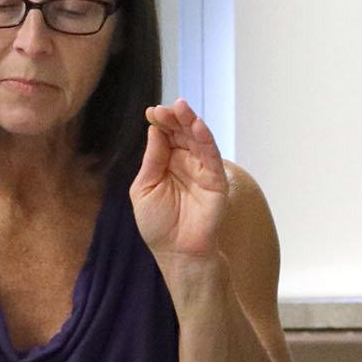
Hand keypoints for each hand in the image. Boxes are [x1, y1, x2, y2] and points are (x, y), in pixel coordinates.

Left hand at [129, 98, 230, 261]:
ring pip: (198, 139)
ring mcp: (202, 170)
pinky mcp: (216, 180)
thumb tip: (154, 131)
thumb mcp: (145, 188)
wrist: (177, 252)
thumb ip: (152, 160)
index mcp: (166, 163)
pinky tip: (198, 126)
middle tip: (166, 108)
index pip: (165, 136)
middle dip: (174, 118)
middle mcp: (185, 163)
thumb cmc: (158, 225)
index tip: (152, 111)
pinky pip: (212, 155)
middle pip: (182, 133)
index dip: (160, 122)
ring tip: (182, 108)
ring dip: (191, 122)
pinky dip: (206, 139)